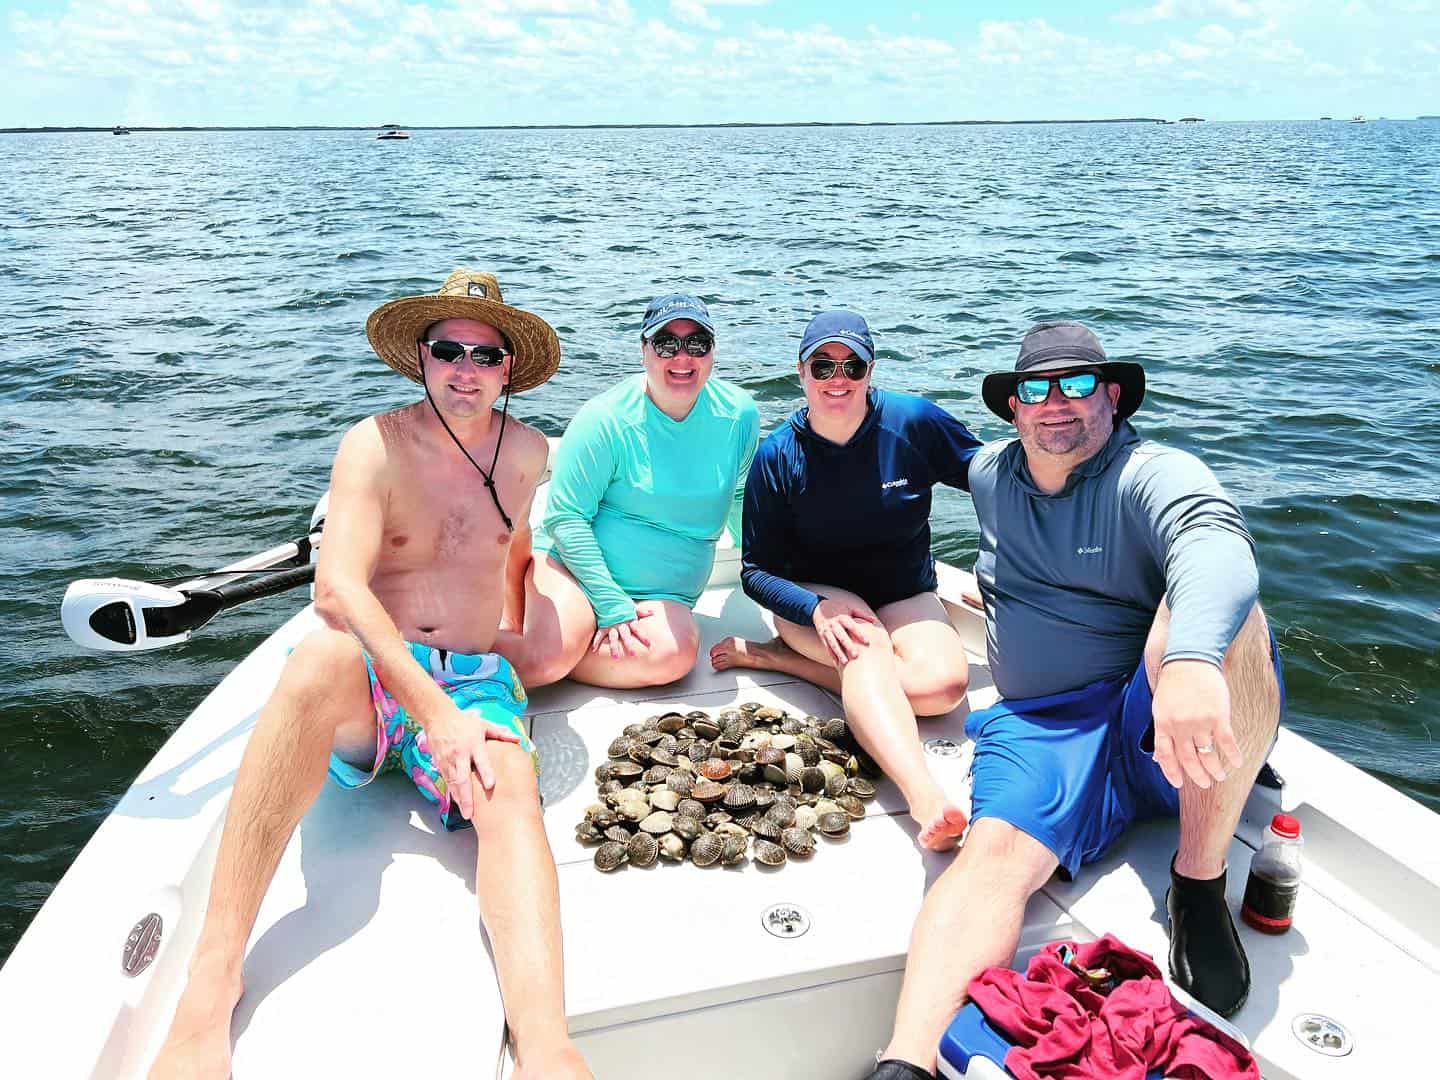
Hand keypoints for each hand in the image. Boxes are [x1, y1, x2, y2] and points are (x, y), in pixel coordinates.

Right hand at [422, 700, 522, 820]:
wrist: (438, 717)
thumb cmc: (463, 721)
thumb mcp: (484, 725)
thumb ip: (500, 733)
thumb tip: (518, 739)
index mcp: (473, 744)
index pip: (481, 760)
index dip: (486, 772)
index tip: (491, 785)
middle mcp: (460, 754)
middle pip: (462, 778)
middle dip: (466, 797)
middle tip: (470, 813)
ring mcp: (448, 760)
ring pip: (453, 783)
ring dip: (459, 798)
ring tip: (466, 812)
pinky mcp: (440, 764)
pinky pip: (446, 781)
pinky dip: (452, 792)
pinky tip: (457, 802)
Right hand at [590, 609, 655, 660]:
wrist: (607, 597)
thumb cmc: (621, 605)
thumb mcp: (632, 607)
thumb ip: (641, 612)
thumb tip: (652, 612)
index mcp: (629, 620)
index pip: (638, 630)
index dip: (643, 637)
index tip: (649, 644)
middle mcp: (621, 624)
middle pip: (626, 636)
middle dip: (629, 645)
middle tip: (633, 655)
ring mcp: (611, 626)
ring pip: (613, 638)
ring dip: (614, 648)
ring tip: (616, 658)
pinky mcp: (603, 626)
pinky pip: (599, 635)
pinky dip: (596, 642)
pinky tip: (594, 650)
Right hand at [811, 597, 879, 666]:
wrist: (818, 608)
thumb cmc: (839, 609)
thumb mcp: (849, 609)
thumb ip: (862, 614)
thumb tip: (874, 620)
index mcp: (842, 617)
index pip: (851, 626)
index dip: (859, 633)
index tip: (867, 641)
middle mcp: (833, 625)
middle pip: (841, 636)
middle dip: (848, 646)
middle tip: (856, 655)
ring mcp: (826, 631)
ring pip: (832, 643)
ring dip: (838, 653)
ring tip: (845, 662)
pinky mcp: (822, 637)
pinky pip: (827, 647)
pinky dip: (832, 654)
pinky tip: (837, 663)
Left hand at [1149, 659, 1241, 789]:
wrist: (1189, 659)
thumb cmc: (1174, 682)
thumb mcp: (1159, 706)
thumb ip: (1162, 729)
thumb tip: (1160, 755)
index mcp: (1162, 723)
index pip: (1165, 756)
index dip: (1172, 772)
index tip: (1179, 783)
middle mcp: (1179, 726)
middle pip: (1188, 759)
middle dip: (1197, 775)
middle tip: (1204, 783)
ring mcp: (1199, 722)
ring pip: (1208, 755)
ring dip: (1215, 769)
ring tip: (1219, 776)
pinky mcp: (1218, 717)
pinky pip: (1226, 743)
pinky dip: (1232, 755)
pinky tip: (1237, 762)